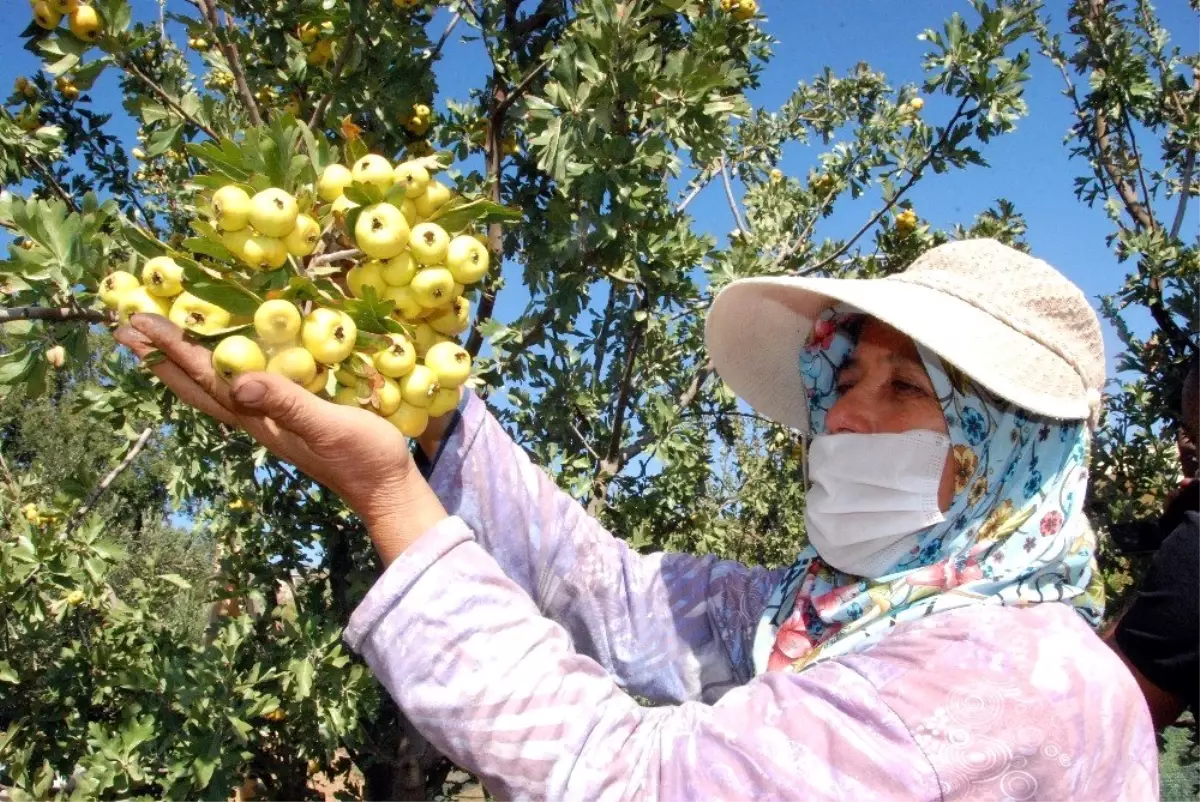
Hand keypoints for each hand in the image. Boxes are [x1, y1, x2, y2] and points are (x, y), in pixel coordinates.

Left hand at [114, 314, 445, 560]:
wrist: (387, 490)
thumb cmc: (363, 458)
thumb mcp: (330, 425)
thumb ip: (287, 404)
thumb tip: (237, 382)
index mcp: (259, 418)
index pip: (205, 377)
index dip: (173, 349)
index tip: (140, 321)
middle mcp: (256, 419)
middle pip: (196, 386)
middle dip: (160, 358)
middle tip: (125, 328)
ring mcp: (271, 422)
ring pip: (213, 390)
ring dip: (182, 365)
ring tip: (158, 344)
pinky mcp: (289, 420)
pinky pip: (240, 390)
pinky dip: (219, 371)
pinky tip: (225, 364)